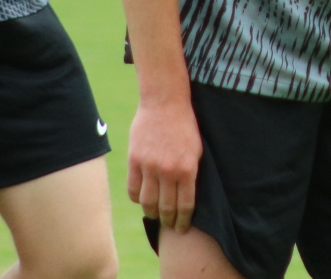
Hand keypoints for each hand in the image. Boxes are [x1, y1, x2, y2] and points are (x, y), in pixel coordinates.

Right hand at [127, 98, 202, 230]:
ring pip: (148, 202)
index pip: (185, 206)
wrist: (165, 102)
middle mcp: (168, 171)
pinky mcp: (135, 160)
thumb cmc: (185, 126)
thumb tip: (186, 198)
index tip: (182, 228)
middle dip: (168, 221)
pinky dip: (137, 199)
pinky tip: (142, 199)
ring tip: (155, 215)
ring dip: (152, 213)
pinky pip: (133, 189)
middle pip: (166, 208)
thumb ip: (191, 174)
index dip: (183, 221)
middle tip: (169, 226)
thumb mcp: (196, 150)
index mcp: (188, 169)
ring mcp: (150, 166)